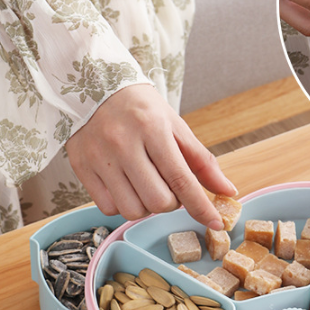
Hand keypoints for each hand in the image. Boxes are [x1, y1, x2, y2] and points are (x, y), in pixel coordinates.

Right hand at [65, 83, 236, 226]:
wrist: (93, 86)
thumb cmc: (140, 108)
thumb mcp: (175, 126)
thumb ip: (202, 161)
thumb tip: (228, 191)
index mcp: (151, 128)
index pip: (181, 178)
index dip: (200, 206)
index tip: (216, 222)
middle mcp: (123, 143)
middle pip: (158, 201)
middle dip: (170, 202)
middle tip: (168, 186)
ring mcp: (99, 157)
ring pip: (132, 210)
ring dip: (146, 206)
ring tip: (145, 185)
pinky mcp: (81, 167)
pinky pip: (108, 208)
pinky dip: (122, 204)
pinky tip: (125, 185)